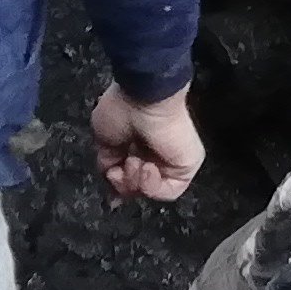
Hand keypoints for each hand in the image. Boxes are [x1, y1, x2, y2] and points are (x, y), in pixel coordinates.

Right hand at [94, 80, 202, 202]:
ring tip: (133, 161)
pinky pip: (170, 191)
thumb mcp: (104, 139)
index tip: (111, 179)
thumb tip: (110, 179)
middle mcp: (156, 152)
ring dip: (136, 182)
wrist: (143, 98)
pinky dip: (152, 185)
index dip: (118, 183)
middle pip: (139, 187)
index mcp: (138, 144)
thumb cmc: (123, 107)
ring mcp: (172, 159)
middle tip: (120, 169)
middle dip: (124, 183)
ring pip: (152, 191)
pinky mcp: (186, 165)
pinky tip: (146, 167)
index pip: (129, 176)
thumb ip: (108, 163)